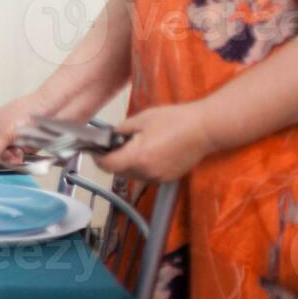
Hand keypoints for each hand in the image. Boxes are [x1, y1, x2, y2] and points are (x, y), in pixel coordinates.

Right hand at [0, 92, 53, 172]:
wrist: (51, 111)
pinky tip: (23, 154)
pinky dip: (18, 161)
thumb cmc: (25, 111)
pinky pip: (14, 163)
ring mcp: (8, 144)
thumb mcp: (3, 132)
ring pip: (0, 161)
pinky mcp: (21, 150)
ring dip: (7, 160)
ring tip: (16, 153)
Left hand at [95, 102, 218, 182]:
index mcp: (137, 158)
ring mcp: (159, 177)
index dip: (97, 157)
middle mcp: (147, 173)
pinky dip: (140, 166)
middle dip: (111, 159)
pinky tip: (146, 151)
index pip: (107, 166)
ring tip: (130, 145)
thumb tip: (110, 137)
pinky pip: (146, 175)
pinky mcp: (168, 178)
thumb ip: (121, 131)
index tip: (94, 149)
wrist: (203, 129)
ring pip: (132, 175)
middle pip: (118, 172)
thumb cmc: (173, 120)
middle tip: (111, 144)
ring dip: (126, 164)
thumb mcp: (140, 120)